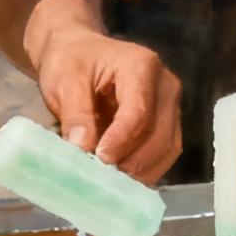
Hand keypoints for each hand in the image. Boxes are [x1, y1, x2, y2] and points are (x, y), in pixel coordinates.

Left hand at [33, 22, 181, 181]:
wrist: (79, 51)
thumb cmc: (71, 61)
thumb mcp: (64, 81)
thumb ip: (75, 113)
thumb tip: (82, 149)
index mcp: (141, 65)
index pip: (139, 111)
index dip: (121, 140)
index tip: (99, 160)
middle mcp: (165, 84)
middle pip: (160, 133)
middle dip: (134, 161)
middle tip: (104, 180)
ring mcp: (170, 104)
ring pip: (168, 146)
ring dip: (143, 170)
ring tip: (112, 184)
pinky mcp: (167, 122)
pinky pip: (165, 152)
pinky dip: (147, 169)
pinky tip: (123, 180)